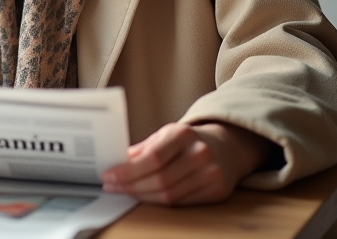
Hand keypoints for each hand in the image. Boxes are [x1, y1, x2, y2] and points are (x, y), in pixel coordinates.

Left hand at [101, 121, 272, 204]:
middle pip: (159, 179)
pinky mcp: (216, 192)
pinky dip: (158, 202)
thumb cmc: (189, 140)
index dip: (128, 171)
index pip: (153, 158)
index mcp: (184, 134)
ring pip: (169, 195)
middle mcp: (200, 153)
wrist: (227, 147)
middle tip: (112, 186)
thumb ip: (143, 148)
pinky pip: (180, 203)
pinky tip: (145, 196)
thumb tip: (117, 162)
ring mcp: (211, 174)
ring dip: (141, 196)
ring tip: (125, 191)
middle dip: (130, 186)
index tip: (109, 175)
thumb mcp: (166, 134)